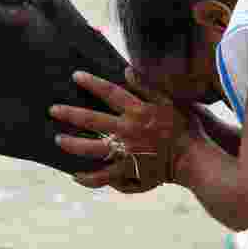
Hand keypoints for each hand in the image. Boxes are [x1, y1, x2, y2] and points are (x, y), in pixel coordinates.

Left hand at [50, 68, 200, 192]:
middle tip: (53, 110)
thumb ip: (150, 86)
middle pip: (92, 120)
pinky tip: (76, 176)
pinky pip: (104, 176)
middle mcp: (128, 130)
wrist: (195, 160)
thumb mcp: (173, 101)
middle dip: (70, 114)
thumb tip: (128, 70)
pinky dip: (89, 178)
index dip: (92, 83)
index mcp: (138, 110)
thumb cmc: (187, 129)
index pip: (109, 93)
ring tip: (58, 140)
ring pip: (92, 149)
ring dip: (73, 144)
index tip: (75, 76)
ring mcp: (126, 152)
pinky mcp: (129, 171)